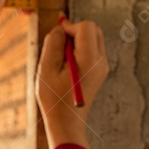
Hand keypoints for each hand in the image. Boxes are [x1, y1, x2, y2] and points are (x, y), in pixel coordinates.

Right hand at [36, 17, 108, 148]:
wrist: (66, 122)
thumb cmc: (54, 98)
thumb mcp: (46, 67)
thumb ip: (53, 42)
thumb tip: (61, 27)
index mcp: (89, 59)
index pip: (86, 27)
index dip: (69, 26)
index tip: (57, 38)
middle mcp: (101, 61)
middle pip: (93, 29)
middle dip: (75, 31)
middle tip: (59, 49)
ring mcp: (102, 67)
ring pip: (93, 38)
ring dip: (76, 41)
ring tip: (62, 61)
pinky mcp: (99, 71)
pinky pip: (91, 50)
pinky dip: (79, 50)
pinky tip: (67, 67)